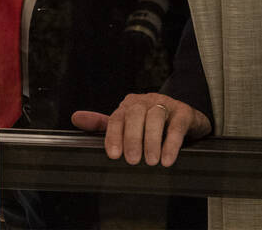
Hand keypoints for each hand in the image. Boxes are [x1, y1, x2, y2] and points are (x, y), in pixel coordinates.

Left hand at [72, 93, 209, 166]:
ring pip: (155, 117)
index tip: (114, 155)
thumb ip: (103, 124)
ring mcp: (165, 104)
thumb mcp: (127, 124)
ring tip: (152, 161)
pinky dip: (172, 142)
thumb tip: (75, 118)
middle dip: (132, 138)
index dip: (114, 136)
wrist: (186, 118)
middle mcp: (145, 101)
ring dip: (152, 140)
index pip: (117, 117)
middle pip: (135, 114)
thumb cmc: (152, 124)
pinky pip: (177, 125)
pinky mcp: (184, 112)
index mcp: (128, 105)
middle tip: (133, 160)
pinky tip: (167, 158)